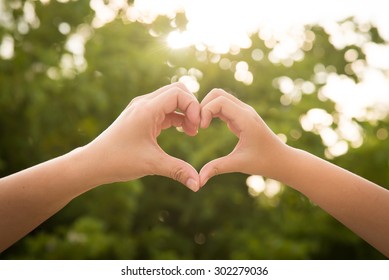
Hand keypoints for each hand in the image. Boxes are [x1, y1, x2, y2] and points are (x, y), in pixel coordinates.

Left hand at [83, 83, 200, 190]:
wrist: (93, 162)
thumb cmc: (118, 160)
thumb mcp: (151, 164)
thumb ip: (178, 170)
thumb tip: (198, 185)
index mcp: (146, 109)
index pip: (178, 93)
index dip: (193, 106)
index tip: (198, 127)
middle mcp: (144, 103)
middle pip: (177, 90)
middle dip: (191, 106)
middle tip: (196, 128)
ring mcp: (142, 108)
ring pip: (171, 99)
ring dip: (184, 112)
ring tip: (192, 132)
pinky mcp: (141, 116)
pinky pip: (164, 109)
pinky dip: (176, 117)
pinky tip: (183, 131)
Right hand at [199, 89, 286, 186]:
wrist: (281, 160)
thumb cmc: (263, 162)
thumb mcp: (238, 165)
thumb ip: (217, 168)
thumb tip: (198, 181)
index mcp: (245, 119)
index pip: (219, 101)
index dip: (205, 111)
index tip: (201, 128)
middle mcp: (244, 110)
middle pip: (218, 93)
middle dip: (203, 105)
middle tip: (197, 125)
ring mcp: (243, 111)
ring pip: (220, 97)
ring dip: (207, 107)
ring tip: (200, 125)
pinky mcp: (241, 116)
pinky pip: (223, 105)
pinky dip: (212, 111)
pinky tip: (207, 126)